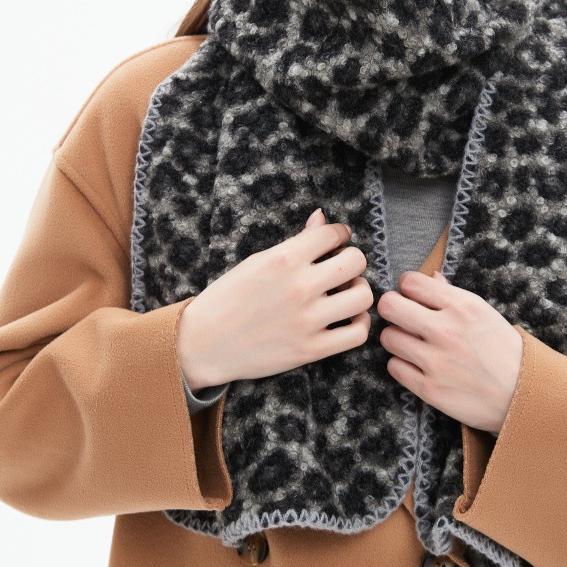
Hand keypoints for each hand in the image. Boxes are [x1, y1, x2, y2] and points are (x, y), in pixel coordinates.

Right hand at [177, 207, 373, 390]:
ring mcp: (308, 320)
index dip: (339, 235)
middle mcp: (300, 286)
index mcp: (284, 258)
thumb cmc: (227, 299)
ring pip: (363, 296)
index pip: (332, 234)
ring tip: (345, 292)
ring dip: (358, 290)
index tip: (337, 241)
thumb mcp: (257, 261)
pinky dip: (360, 323)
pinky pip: (357, 333)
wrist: (203, 344)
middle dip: (352, 260)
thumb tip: (321, 217)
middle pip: (356, 261)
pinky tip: (348, 317)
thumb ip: (296, 241)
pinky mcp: (311, 349)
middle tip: (341, 268)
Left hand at [376, 270, 522, 433]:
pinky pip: (394, 367)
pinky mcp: (430, 389)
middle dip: (392, 309)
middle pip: (389, 306)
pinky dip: (402, 365)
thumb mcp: (484, 313)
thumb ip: (451, 295)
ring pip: (388, 338)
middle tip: (402, 318)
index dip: (406, 287)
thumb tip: (430, 277)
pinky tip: (417, 365)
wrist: (524, 394)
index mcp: (462, 306)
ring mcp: (437, 361)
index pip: (410, 282)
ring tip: (413, 344)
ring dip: (397, 339)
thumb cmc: (504, 350)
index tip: (411, 296)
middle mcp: (446, 330)